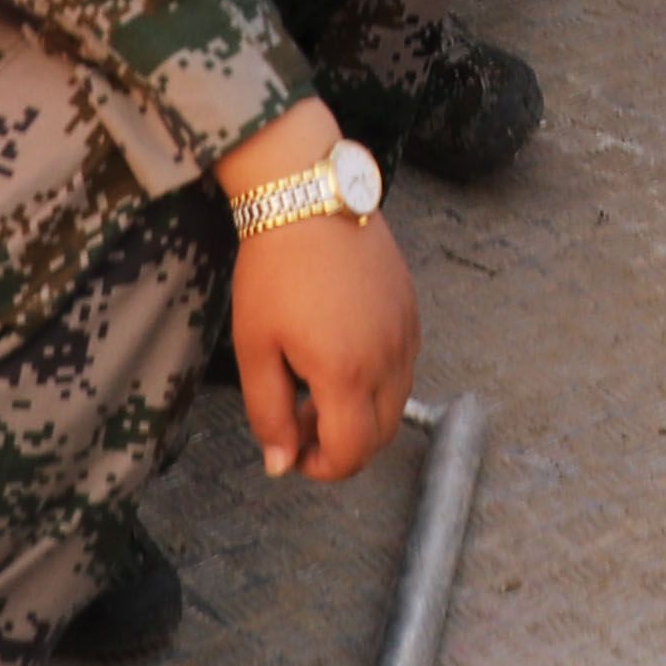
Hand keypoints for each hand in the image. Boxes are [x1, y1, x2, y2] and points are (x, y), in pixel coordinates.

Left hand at [212, 112, 421, 481]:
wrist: (308, 197)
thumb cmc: (274, 270)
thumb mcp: (255, 348)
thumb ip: (269, 413)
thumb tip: (281, 462)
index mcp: (346, 374)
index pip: (350, 453)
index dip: (321, 468)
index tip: (293, 454)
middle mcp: (388, 358)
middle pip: (380, 435)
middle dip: (343, 446)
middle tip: (302, 426)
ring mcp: (405, 331)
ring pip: (397, 402)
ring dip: (362, 414)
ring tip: (317, 389)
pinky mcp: (410, 307)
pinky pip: (405, 365)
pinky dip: (379, 380)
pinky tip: (343, 356)